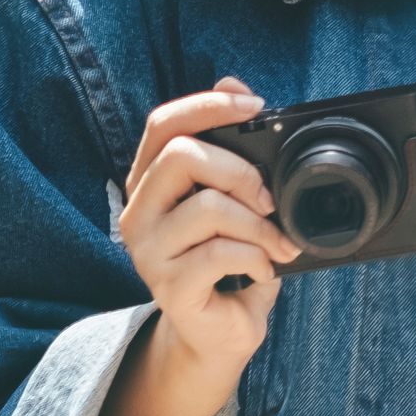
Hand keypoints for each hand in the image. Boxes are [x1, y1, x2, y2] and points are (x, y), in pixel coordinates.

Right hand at [116, 77, 302, 371]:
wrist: (218, 333)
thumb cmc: (227, 261)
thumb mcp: (233, 199)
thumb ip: (229, 147)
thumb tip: (232, 82)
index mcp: (150, 182)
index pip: (162, 124)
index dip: (208, 106)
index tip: (256, 107)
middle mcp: (138, 212)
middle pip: (181, 157)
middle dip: (241, 171)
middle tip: (270, 200)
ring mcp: (148, 252)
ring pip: (209, 207)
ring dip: (260, 224)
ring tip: (277, 243)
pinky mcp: (168, 287)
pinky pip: (221, 253)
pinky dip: (257, 257)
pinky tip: (264, 269)